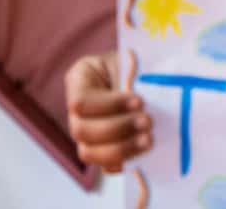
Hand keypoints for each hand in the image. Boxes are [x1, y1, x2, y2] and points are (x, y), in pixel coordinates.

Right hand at [65, 50, 152, 172]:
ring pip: (89, 152)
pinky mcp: (104, 149)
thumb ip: (131, 75)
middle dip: (117, 128)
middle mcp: (77, 110)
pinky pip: (106, 165)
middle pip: (81, 130)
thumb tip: (139, 92)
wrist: (146, 73)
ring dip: (121, 148)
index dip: (110, 105)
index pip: (80, 101)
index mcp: (80, 79)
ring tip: (148, 139)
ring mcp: (87, 132)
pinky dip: (123, 162)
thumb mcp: (131, 60)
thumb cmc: (137, 62)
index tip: (139, 101)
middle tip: (147, 121)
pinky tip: (142, 153)